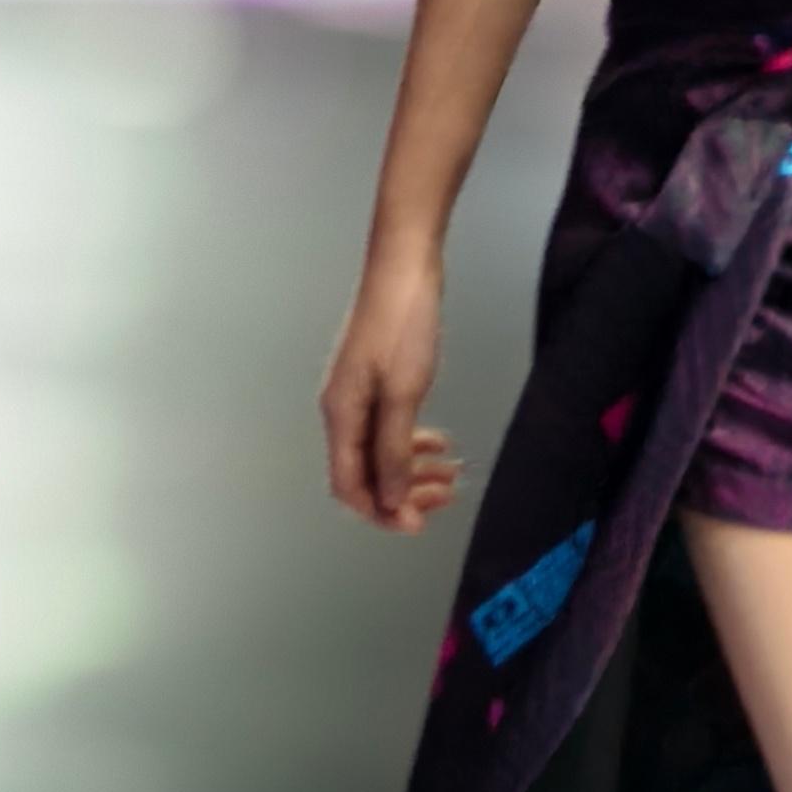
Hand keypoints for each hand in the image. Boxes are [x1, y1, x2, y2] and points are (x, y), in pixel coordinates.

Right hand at [320, 249, 462, 532]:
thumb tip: (391, 499)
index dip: (381, 512)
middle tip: (445, 498)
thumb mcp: (402, 394)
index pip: (349, 487)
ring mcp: (359, 395)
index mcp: (341, 416)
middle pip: (365, 475)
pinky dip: (414, 444)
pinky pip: (390, 428)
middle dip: (403, 494)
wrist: (404, 267)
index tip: (418, 524)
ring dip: (413, 471)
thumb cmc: (403, 324)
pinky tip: (440, 444)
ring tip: (451, 475)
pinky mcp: (377, 381)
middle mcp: (343, 410)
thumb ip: (393, 451)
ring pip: (380, 453)